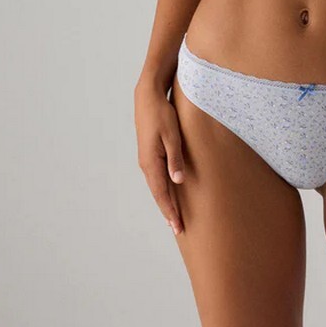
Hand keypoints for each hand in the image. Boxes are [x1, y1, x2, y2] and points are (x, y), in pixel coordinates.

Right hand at [134, 84, 186, 235]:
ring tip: (174, 217)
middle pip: (158, 193)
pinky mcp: (150, 154)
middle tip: (178, 229)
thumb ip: (175, 159)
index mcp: (151, 162)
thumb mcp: (172, 136)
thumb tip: (177, 181)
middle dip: (168, 212)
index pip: (162, 193)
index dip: (170, 211)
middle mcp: (146, 164)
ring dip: (166, 202)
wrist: (147, 97)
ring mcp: (147, 159)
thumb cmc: (162, 114)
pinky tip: (169, 194)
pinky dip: (163, 190)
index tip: (177, 226)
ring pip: (157, 186)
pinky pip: (156, 177)